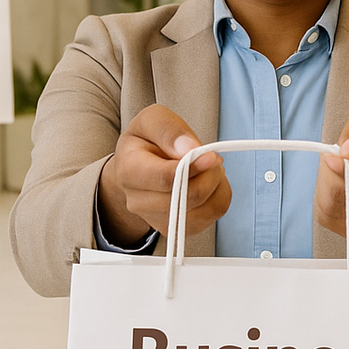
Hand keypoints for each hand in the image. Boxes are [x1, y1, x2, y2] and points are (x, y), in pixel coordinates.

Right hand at [98, 105, 229, 242]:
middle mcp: (139, 202)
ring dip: (217, 184)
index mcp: (130, 171)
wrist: (137, 169)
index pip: (166, 178)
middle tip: (210, 156)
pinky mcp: (178, 228)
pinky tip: (207, 182)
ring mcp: (158, 219)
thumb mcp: (151, 120)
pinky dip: (218, 195)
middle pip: (190, 196)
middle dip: (210, 173)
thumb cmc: (145, 142)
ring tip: (208, 168)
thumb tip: (190, 149)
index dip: (194, 167)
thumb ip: (169, 129)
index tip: (210, 155)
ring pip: (207, 208)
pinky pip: (213, 215)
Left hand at [316, 105, 348, 250]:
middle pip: (344, 197)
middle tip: (338, 161)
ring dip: (326, 187)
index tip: (331, 157)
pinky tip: (339, 190)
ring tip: (339, 174)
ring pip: (334, 209)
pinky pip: (330, 220)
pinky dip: (326, 202)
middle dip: (331, 175)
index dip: (340, 167)